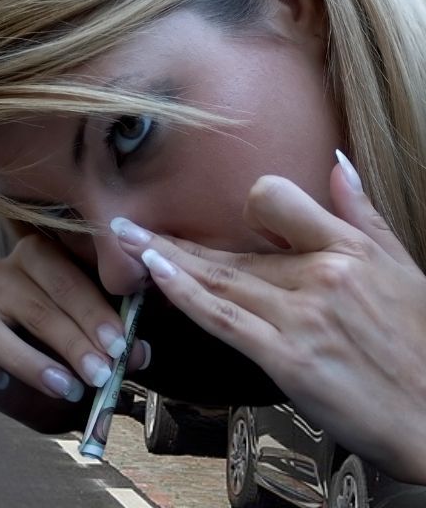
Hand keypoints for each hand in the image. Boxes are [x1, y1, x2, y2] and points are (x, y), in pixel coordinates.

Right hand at [0, 217, 148, 432]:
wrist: (52, 382)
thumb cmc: (79, 344)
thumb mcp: (103, 336)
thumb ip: (119, 338)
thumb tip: (139, 351)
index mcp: (39, 255)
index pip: (64, 276)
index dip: (93, 311)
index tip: (120, 344)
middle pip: (31, 302)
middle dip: (71, 339)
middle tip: (101, 373)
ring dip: (28, 360)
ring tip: (66, 387)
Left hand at [113, 154, 425, 483]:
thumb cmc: (422, 347)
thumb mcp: (404, 269)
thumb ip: (363, 214)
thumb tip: (337, 161)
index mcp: (347, 248)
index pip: (275, 199)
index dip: (246, 205)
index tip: (219, 220)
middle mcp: (321, 274)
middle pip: (231, 247)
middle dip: (172, 236)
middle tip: (123, 221)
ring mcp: (301, 316)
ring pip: (217, 277)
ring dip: (163, 257)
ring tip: (123, 240)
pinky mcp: (287, 358)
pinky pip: (223, 318)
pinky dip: (184, 294)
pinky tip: (154, 274)